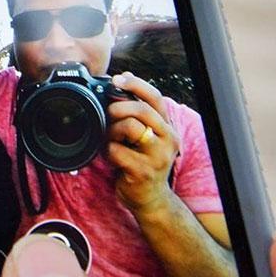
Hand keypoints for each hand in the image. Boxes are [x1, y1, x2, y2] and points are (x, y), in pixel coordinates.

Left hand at [107, 71, 178, 212]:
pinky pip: (117, 151)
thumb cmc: (143, 161)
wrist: (151, 199)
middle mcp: (168, 140)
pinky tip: (111, 157)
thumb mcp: (146, 135)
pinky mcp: (142, 172)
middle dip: (119, 107)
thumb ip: (138, 111)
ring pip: (130, 127)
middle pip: (142, 110)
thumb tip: (124, 76)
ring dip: (112, 130)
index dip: (136, 84)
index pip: (156, 97)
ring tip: (110, 139)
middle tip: (109, 113)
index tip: (117, 79)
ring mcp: (157, 157)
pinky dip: (108, 151)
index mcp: (167, 127)